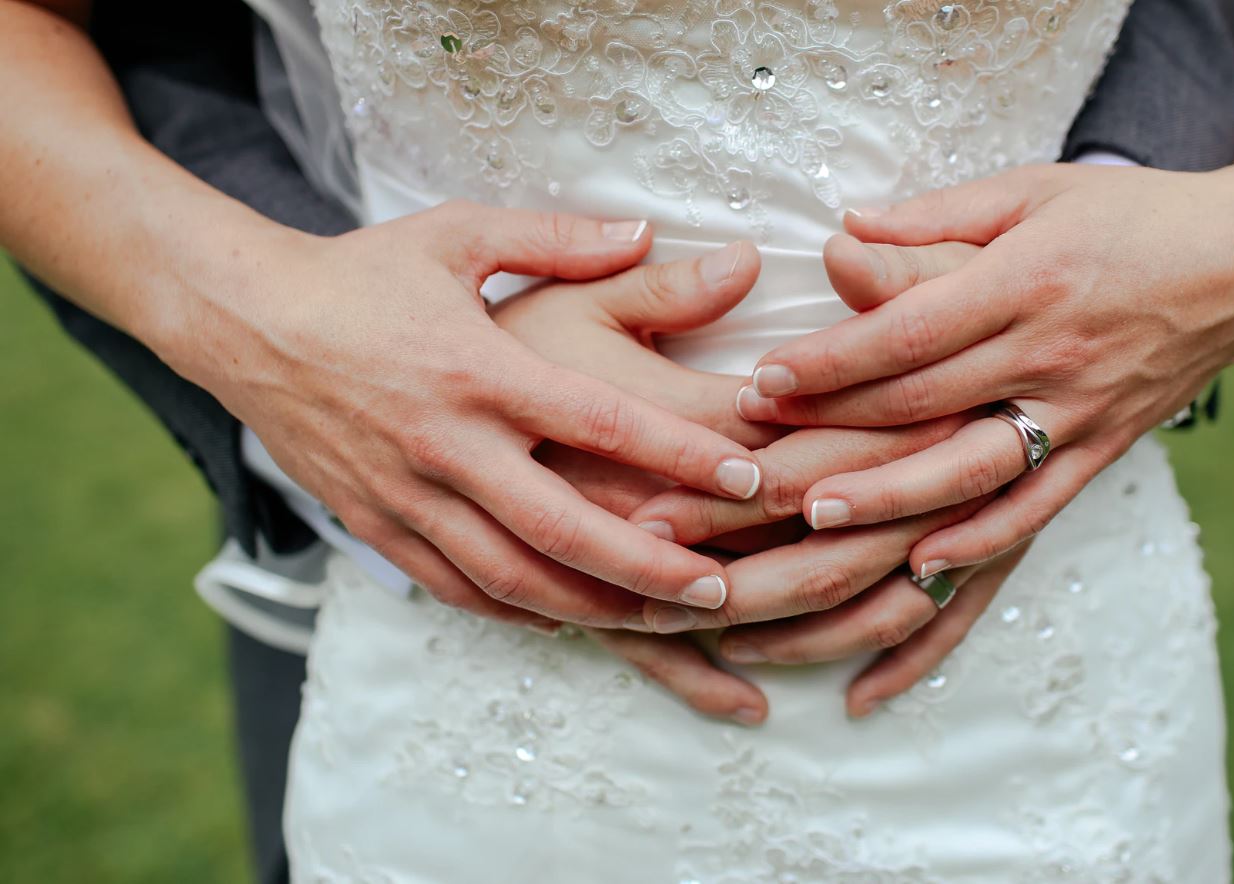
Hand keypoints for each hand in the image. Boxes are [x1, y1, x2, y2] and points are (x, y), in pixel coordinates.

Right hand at [163, 202, 769, 627]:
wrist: (246, 322)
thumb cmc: (364, 273)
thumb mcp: (458, 233)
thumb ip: (557, 238)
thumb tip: (650, 228)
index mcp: (478, 368)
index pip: (599, 422)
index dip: (678, 456)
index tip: (748, 480)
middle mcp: (446, 443)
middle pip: (564, 529)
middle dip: (650, 570)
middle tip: (723, 590)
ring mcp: (407, 495)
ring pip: (514, 578)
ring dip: (595, 608)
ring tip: (665, 620)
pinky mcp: (377, 526)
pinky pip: (458, 589)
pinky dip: (520, 612)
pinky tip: (572, 618)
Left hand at [737, 158, 1233, 575]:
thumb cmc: (1126, 215)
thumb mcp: (1033, 190)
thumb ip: (935, 218)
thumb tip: (838, 234)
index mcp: (1027, 279)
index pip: (910, 330)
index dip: (833, 362)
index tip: (765, 382)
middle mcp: (1051, 353)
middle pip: (924, 406)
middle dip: (831, 434)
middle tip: (751, 462)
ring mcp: (1079, 412)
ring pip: (972, 473)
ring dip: (890, 504)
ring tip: (814, 523)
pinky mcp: (1100, 453)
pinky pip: (1034, 512)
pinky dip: (980, 547)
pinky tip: (922, 576)